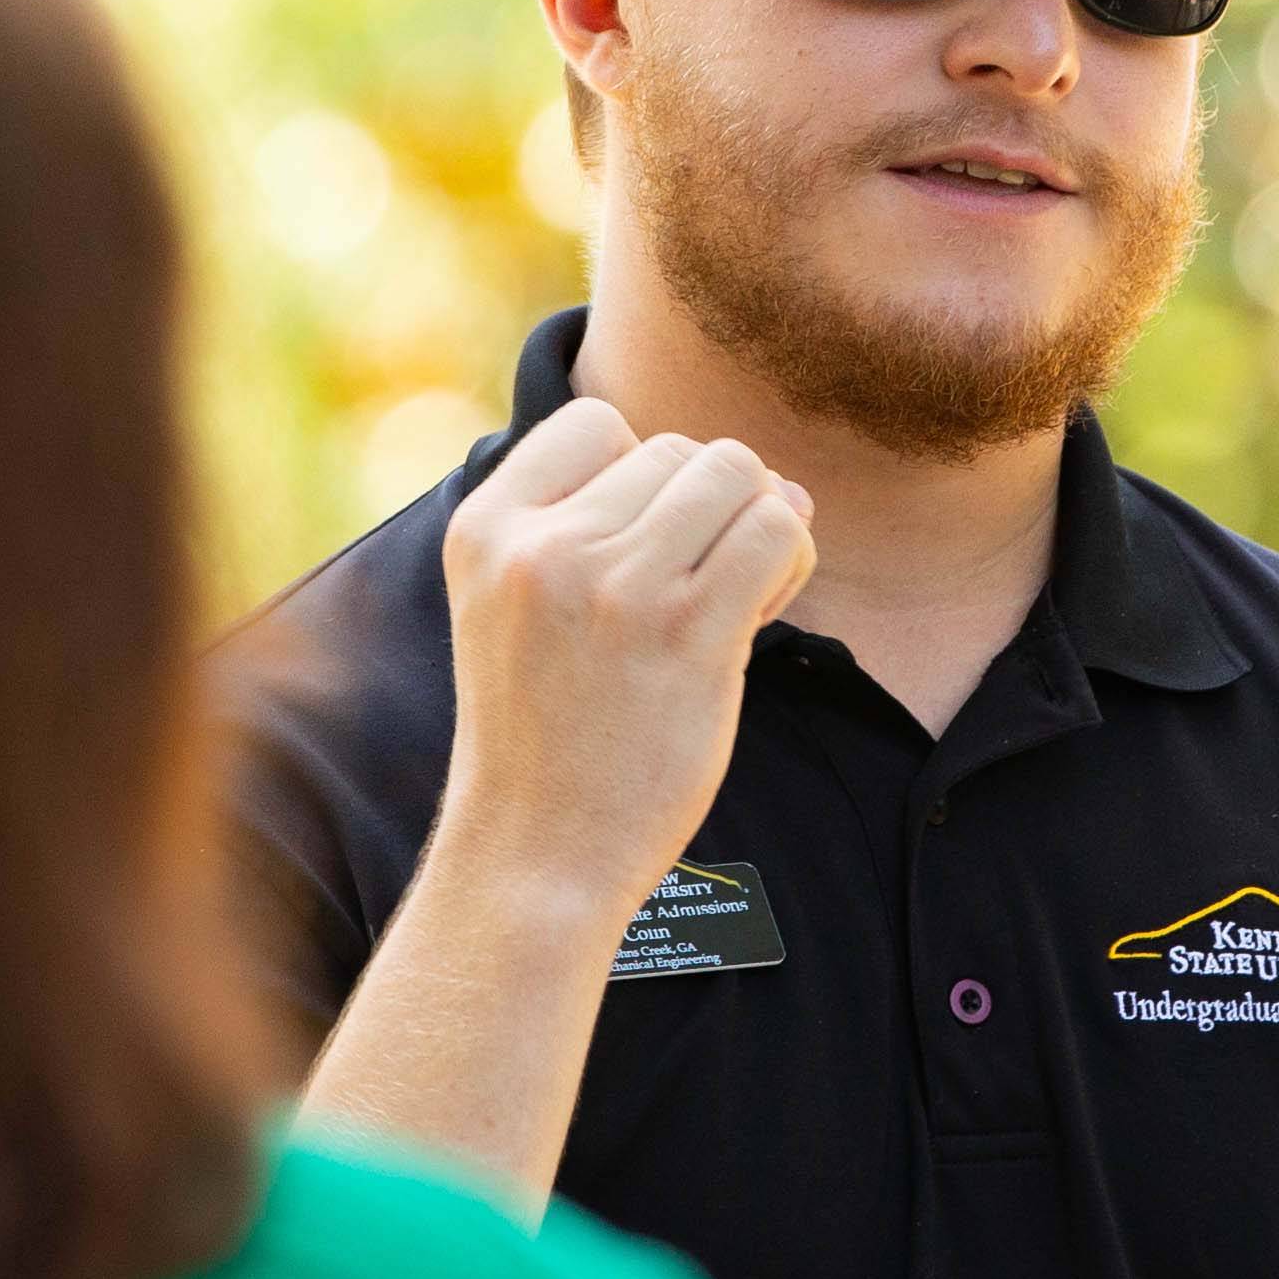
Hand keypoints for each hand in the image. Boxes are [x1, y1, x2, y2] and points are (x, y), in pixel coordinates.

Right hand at [429, 397, 817, 932]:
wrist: (538, 855)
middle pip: (678, 449)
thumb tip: (759, 474)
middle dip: (710, 506)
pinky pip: (777, 530)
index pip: (597, 423)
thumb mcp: (512, 607)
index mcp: (487, 530)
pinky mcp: (689, 633)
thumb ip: (591, 525)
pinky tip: (764, 606)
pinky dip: (791, 554)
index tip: (646, 543)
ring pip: (737, 475)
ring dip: (759, 522)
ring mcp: (618, 588)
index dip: (642, 474)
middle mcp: (546, 547)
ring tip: (737, 591)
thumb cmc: (545, 734)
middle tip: (704, 583)